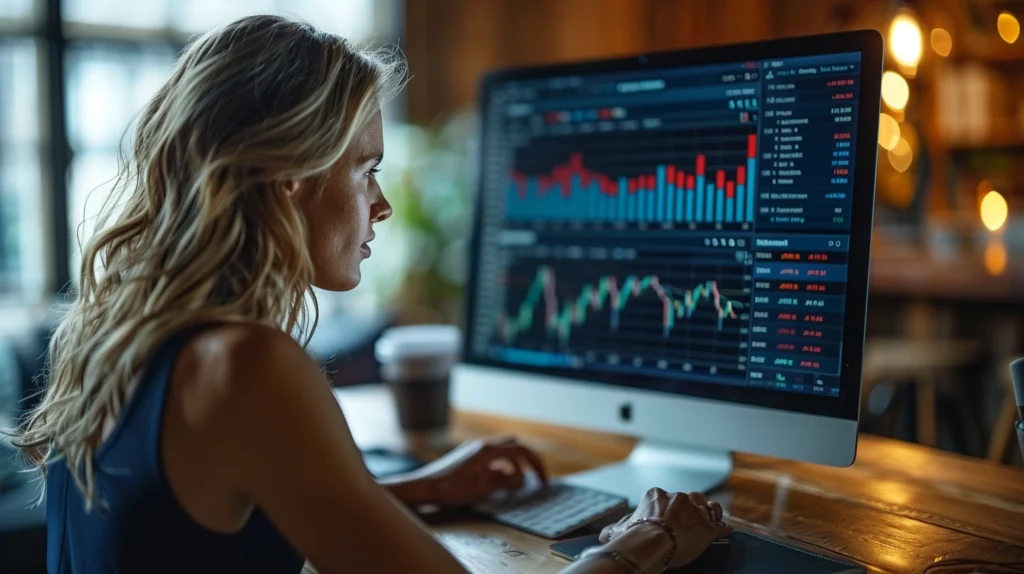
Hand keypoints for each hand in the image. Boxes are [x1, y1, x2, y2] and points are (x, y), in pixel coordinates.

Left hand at [409, 437, 547, 507]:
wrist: (423, 487)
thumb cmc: (449, 488)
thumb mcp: (481, 488)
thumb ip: (504, 482)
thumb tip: (522, 479)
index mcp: (487, 450)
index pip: (521, 449)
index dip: (536, 464)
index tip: (543, 481)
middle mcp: (481, 446)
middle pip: (513, 445)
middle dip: (527, 459)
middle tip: (535, 477)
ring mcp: (473, 451)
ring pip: (502, 452)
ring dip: (513, 465)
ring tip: (515, 484)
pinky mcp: (467, 458)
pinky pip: (491, 459)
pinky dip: (500, 469)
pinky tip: (498, 484)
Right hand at [599, 488, 731, 569]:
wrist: (650, 544)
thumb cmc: (635, 536)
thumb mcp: (620, 529)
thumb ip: (617, 528)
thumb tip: (604, 535)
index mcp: (657, 496)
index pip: (667, 496)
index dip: (670, 505)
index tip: (670, 514)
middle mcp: (678, 499)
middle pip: (691, 497)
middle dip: (693, 505)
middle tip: (692, 516)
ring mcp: (695, 512)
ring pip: (709, 507)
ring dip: (711, 512)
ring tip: (712, 517)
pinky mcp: (708, 529)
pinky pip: (721, 526)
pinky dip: (724, 529)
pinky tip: (725, 532)